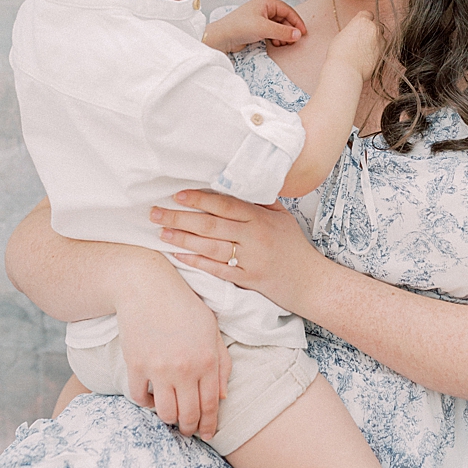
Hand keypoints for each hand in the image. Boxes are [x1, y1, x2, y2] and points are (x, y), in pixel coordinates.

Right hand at [114, 254, 232, 438]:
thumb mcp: (211, 329)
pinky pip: (139, 398)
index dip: (209, 425)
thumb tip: (222, 397)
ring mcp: (158, 368)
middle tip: (187, 431)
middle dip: (189, 429)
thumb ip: (221, 364)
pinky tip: (151, 397)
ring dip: (168, 419)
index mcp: (207, 359)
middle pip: (188, 415)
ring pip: (164, 412)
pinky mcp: (135, 365)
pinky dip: (146, 403)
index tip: (206, 434)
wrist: (147, 286)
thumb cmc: (183, 305)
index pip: (211, 405)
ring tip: (170, 416)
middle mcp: (185, 368)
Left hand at [150, 190, 321, 312]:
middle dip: (179, 218)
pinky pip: (217, 270)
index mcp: (261, 219)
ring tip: (160, 233)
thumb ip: (260, 203)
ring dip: (182, 239)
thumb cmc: (295, 248)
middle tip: (155, 213)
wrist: (312, 282)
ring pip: (210, 247)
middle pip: (211, 225)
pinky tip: (178, 256)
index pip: (225, 205)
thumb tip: (238, 186)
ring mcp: (250, 260)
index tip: (177, 194)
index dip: (200, 199)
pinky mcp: (247, 280)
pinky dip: (196, 262)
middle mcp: (254, 237)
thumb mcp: (282, 219)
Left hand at [202, 0, 305, 53]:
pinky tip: (275, 44)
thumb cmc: (240, 27)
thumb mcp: (264, 28)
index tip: (303, 32)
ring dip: (283, 35)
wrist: (222, 37)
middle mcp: (263, 8)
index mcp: (266, 2)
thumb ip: (283, 32)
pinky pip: (271, 32)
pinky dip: (276, 38)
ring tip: (282, 43)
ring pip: (278, 26)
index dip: (297, 21)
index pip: (287, 10)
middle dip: (289, 30)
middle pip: (283, 19)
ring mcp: (259, 18)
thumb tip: (298, 35)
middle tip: (294, 40)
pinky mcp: (256, 28)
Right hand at [326, 10, 381, 81]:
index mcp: (362, 20)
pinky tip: (367, 59)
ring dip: (376, 43)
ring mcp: (381, 41)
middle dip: (371, 32)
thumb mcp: (343, 35)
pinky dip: (377, 53)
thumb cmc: (339, 53)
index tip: (361, 27)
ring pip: (381, 38)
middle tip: (362, 41)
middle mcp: (374, 28)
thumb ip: (354, 30)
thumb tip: (358, 32)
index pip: (368, 14)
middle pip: (376, 26)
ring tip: (364, 52)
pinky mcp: (384, 53)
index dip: (365, 20)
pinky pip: (382, 50)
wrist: (346, 70)